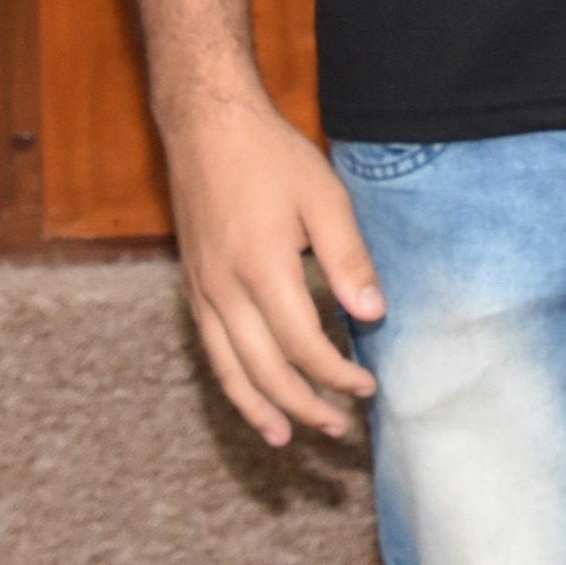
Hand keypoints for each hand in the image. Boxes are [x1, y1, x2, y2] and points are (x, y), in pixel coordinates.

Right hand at [159, 88, 383, 447]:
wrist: (206, 127)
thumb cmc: (272, 158)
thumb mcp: (325, 198)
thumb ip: (349, 259)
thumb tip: (373, 313)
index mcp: (263, 269)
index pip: (303, 345)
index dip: (336, 375)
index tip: (367, 387)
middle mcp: (225, 289)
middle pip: (264, 369)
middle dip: (303, 406)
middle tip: (339, 429)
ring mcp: (202, 290)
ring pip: (229, 368)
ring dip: (260, 407)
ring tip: (286, 437)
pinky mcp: (192, 286)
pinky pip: (211, 349)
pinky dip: (231, 381)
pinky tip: (249, 396)